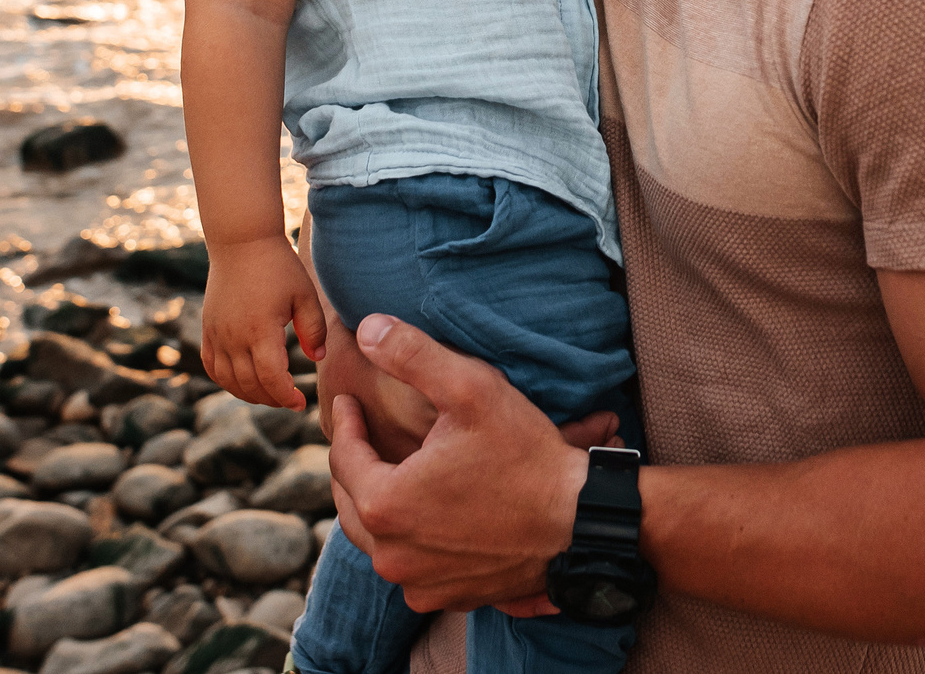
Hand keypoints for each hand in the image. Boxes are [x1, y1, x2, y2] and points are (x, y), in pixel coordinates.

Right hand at [200, 235, 327, 409]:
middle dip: (272, 399)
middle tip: (290, 400)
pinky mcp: (207, 329)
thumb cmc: (278, 266)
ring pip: (228, 380)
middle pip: (250, 385)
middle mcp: (233, 337)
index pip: (271, 379)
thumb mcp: (304, 294)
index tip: (300, 403)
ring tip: (270, 394)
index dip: (286, 397)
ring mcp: (216, 334)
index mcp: (260, 331)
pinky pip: (211, 366)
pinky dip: (226, 381)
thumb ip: (314, 328)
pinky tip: (243, 382)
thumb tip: (317, 358)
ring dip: (249, 394)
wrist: (241, 242)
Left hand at [327, 313, 590, 612]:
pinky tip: (423, 515)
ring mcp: (418, 583)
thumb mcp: (471, 390)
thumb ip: (413, 355)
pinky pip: (410, 566)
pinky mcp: (446, 597)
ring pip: (376, 538)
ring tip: (387, 472)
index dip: (345, 424)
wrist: (581, 522)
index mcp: (384, 504)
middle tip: (360, 436)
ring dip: (376, 505)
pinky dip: (408, 540)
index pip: (343, 457)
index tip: (348, 402)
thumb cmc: (526, 455)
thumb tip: (367, 328)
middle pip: (351, 501)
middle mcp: (391, 555)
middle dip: (353, 465)